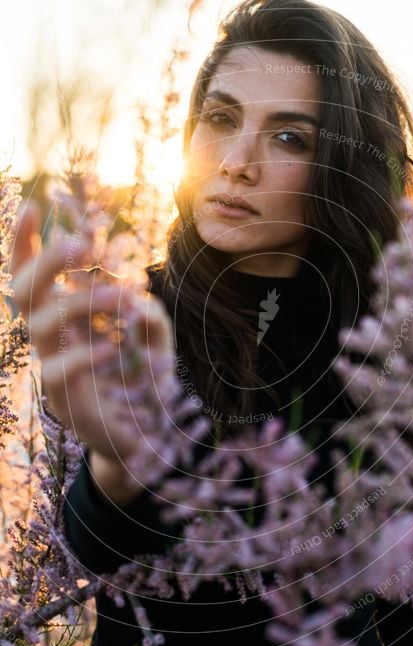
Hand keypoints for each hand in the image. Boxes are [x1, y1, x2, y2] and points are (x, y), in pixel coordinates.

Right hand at [10, 201, 176, 503]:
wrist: (141, 441)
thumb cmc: (142, 384)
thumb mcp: (155, 342)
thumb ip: (148, 316)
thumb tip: (139, 299)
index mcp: (63, 318)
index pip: (31, 274)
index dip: (26, 241)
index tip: (36, 204)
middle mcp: (49, 339)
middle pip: (24, 292)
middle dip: (47, 261)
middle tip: (80, 243)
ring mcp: (51, 368)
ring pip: (39, 326)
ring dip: (77, 302)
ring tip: (117, 294)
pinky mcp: (63, 399)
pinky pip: (60, 370)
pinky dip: (84, 353)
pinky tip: (112, 346)